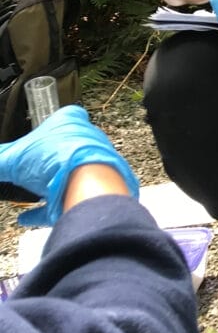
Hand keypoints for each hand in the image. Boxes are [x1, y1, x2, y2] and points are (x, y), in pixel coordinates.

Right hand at [0, 105, 138, 226]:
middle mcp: (87, 139)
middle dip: (47, 157)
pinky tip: (28, 217)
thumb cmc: (57, 158)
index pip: (63, 116)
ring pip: (70, 171)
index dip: (47, 126)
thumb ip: (0, 159)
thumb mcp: (13, 157)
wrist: (87, 185)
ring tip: (30, 190)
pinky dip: (45, 210)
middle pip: (65, 145)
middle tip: (28, 167)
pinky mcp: (92, 189)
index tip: (33, 137)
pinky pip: (65, 200)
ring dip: (51, 182)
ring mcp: (93, 164)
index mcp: (70, 121)